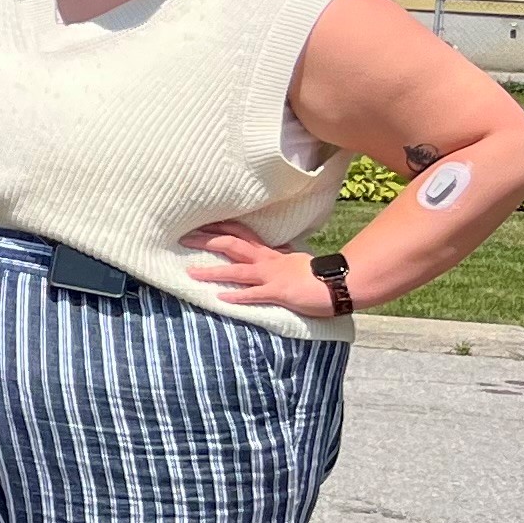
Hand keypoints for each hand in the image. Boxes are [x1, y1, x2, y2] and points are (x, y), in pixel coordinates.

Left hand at [184, 221, 341, 316]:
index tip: (198, 224)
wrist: (340, 284)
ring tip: (191, 273)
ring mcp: (272, 276)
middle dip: (206, 241)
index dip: (219, 227)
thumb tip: (272, 251)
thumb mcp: (295, 260)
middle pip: (232, 245)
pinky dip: (237, 296)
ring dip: (213, 272)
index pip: (240, 233)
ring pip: (237, 271)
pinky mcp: (279, 292)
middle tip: (183, 239)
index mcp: (270, 253)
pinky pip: (254, 294)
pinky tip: (220, 298)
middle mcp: (267, 260)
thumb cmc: (318, 275)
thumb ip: (280, 256)